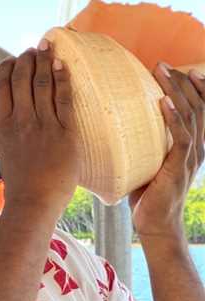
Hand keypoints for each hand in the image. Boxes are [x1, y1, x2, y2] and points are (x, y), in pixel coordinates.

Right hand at [0, 41, 80, 217]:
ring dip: (46, 61)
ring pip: (43, 83)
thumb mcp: (5, 151)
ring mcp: (43, 124)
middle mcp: (20, 121)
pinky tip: (63, 66)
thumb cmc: (20, 182)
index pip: (2, 86)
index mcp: (2, 126)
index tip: (15, 60)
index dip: (9, 68)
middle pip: (23, 78)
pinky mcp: (65, 131)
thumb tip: (12, 118)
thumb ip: (9, 131)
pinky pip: (64, 97)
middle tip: (35, 50)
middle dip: (29, 59)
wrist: (33, 201)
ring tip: (48, 50)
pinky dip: (63, 78)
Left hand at [130, 66, 204, 240]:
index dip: (191, 87)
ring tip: (163, 72)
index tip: (177, 67)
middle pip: (196, 104)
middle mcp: (195, 146)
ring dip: (176, 91)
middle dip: (181, 81)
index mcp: (190, 144)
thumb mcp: (148, 164)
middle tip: (162, 63)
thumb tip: (117, 129)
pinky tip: (164, 102)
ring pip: (190, 114)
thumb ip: (144, 146)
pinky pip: (180, 136)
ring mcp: (190, 156)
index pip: (198, 108)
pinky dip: (173, 117)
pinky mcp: (179, 166)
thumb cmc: (147, 195)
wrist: (155, 224)